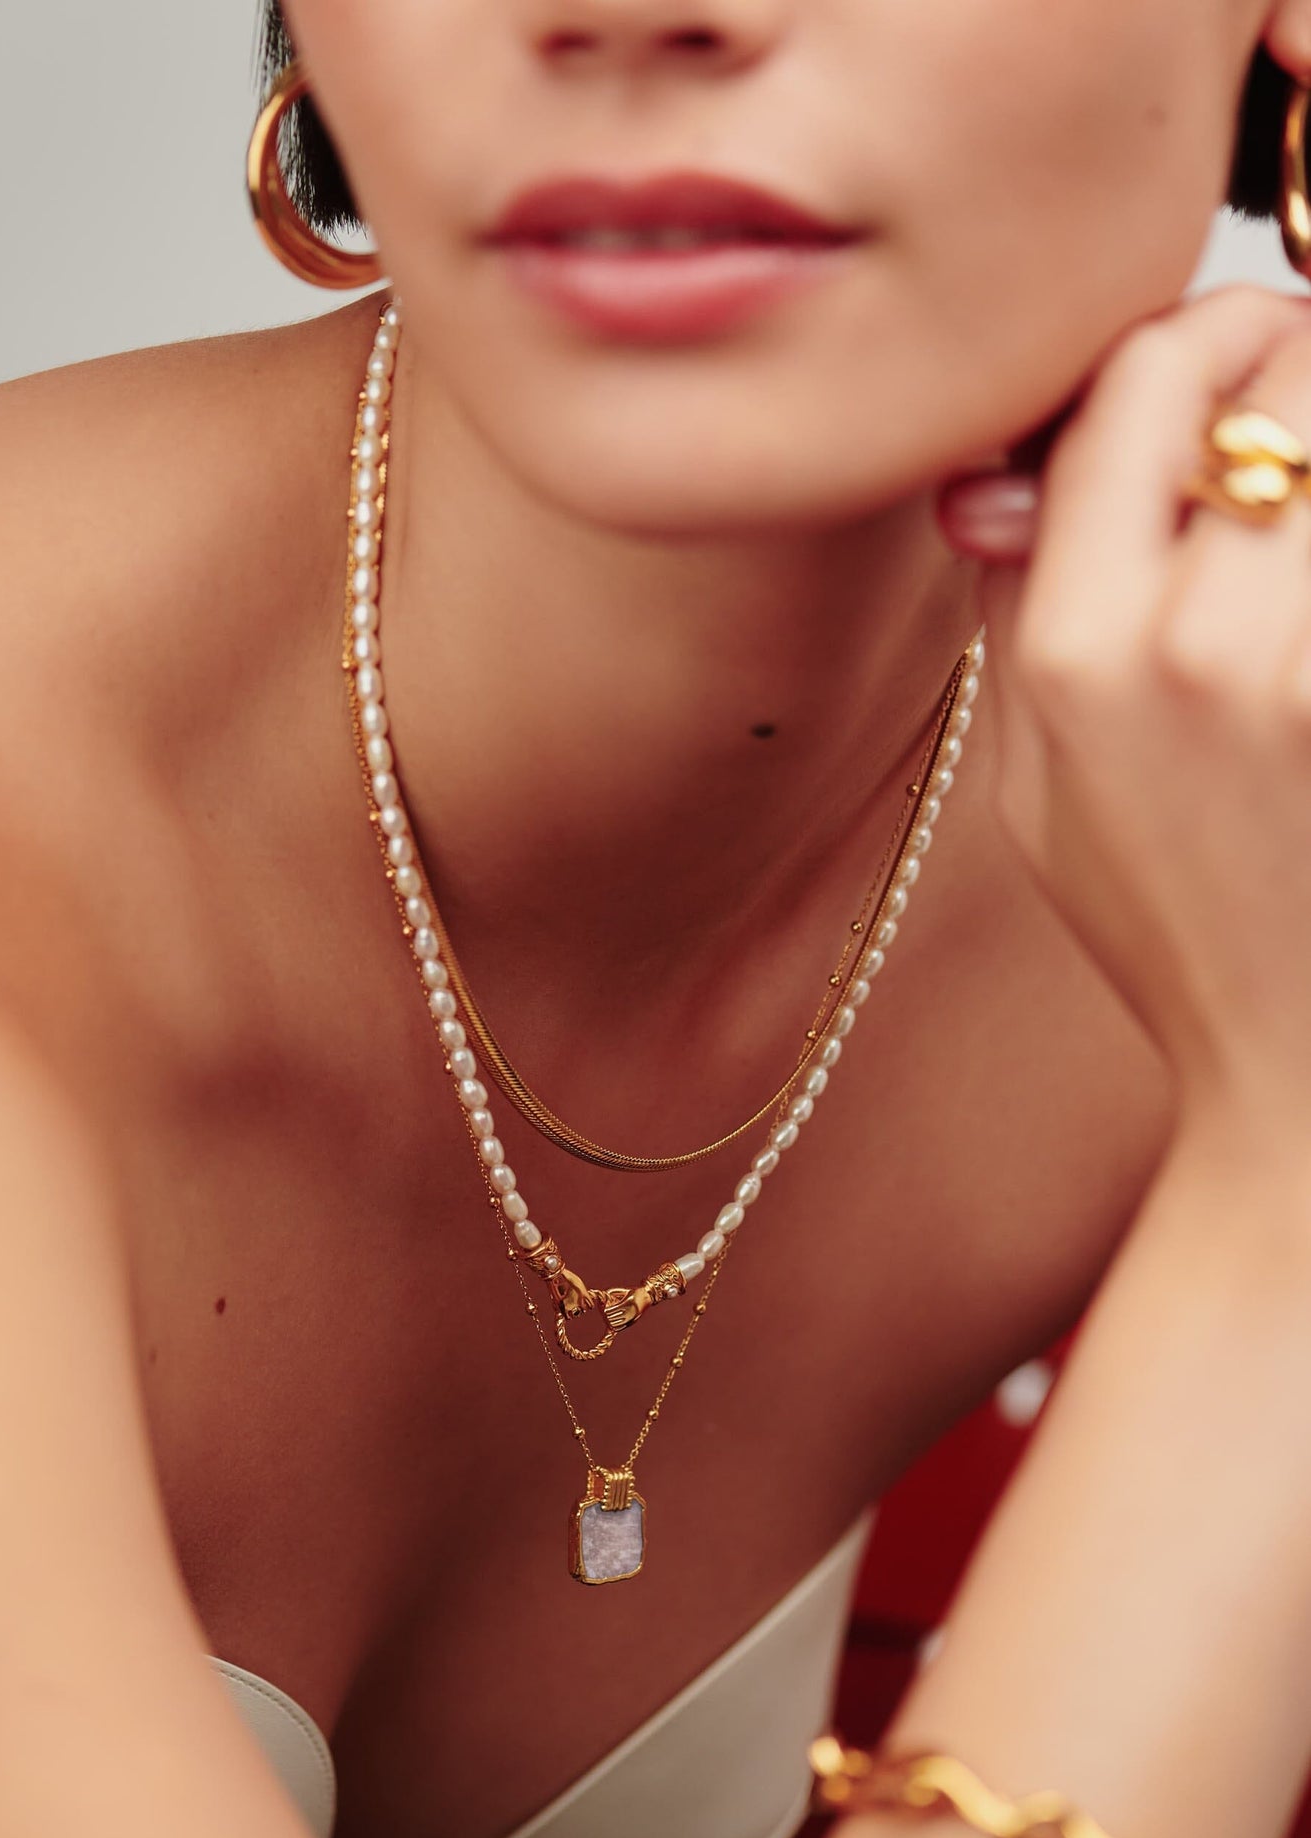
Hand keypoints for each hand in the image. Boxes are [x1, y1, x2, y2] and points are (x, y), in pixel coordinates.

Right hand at [937, 285, 1310, 1148]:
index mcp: (1080, 656)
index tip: (1199, 357)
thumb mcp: (1029, 780)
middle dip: (1287, 354)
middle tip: (1282, 396)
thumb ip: (1015, 601)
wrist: (1296, 1056)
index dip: (1178, 337)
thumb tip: (1001, 469)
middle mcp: (1206, 646)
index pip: (1136, 387)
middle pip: (1282, 373)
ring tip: (1306, 493)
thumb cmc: (1160, 920)